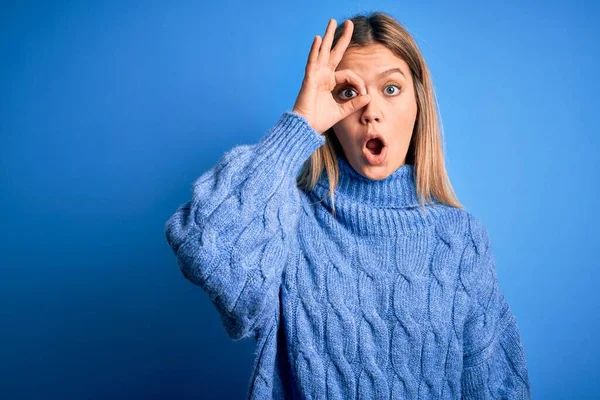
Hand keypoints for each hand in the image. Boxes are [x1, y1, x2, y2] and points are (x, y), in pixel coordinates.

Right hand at [292, 19, 370, 134]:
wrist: (306, 127)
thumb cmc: (320, 120)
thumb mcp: (342, 111)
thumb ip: (354, 104)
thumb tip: (369, 96)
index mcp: (329, 83)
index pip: (348, 74)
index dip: (358, 82)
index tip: (364, 93)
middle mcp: (322, 76)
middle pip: (333, 53)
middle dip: (341, 38)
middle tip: (348, 23)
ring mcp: (315, 76)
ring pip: (322, 52)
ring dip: (328, 36)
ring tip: (331, 22)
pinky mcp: (309, 79)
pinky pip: (312, 61)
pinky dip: (315, 50)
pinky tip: (318, 38)